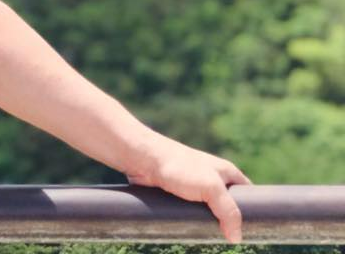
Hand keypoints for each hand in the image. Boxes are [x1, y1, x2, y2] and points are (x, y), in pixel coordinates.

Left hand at [125, 133, 250, 242]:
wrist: (144, 159)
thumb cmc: (179, 166)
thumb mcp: (211, 187)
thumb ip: (228, 211)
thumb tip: (237, 238)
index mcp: (226, 172)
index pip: (248, 194)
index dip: (253, 211)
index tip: (256, 230)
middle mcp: (212, 178)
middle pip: (228, 206)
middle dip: (229, 222)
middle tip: (230, 240)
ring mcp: (195, 186)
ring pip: (209, 211)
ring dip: (210, 224)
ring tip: (211, 240)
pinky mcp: (179, 194)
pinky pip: (192, 212)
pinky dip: (194, 222)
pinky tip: (194, 233)